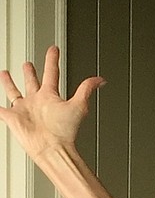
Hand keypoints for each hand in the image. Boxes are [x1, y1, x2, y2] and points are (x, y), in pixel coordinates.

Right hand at [0, 45, 104, 160]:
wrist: (51, 148)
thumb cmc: (64, 131)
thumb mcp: (78, 106)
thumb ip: (86, 90)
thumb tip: (101, 80)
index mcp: (51, 97)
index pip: (51, 73)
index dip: (52, 60)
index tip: (53, 49)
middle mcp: (37, 102)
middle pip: (32, 83)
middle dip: (30, 73)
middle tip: (28, 64)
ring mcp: (24, 109)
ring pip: (14, 92)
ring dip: (9, 83)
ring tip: (5, 74)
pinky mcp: (12, 118)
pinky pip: (0, 110)